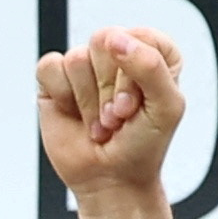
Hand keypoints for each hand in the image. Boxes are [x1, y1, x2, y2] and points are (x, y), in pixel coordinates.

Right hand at [34, 25, 185, 201]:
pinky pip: (51, 67)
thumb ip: (152, 66)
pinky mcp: (55, 79)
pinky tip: (76, 115)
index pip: (142, 37)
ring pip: (77, 58)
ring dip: (90, 101)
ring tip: (101, 122)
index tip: (142, 103)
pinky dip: (65, 97)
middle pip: (105, 41)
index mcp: (150, 54)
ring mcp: (84, 65)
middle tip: (119, 117)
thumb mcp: (167, 108)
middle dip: (112, 89)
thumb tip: (114, 39)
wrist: (112, 181)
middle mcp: (115, 55)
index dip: (140, 72)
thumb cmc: (142, 146)